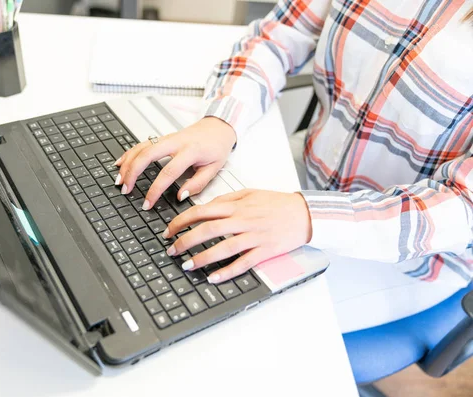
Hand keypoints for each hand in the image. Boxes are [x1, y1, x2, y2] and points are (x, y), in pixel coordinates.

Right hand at [115, 117, 235, 209]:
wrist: (218, 126)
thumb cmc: (217, 148)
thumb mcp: (214, 168)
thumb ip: (197, 184)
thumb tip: (180, 197)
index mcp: (190, 151)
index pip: (168, 172)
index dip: (155, 190)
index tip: (147, 203)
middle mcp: (175, 142)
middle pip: (147, 155)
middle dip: (133, 173)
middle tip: (125, 189)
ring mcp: (167, 138)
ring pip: (141, 148)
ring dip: (127, 163)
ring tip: (119, 180)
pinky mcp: (162, 137)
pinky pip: (141, 144)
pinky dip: (129, 153)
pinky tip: (120, 163)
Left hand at [163, 189, 312, 283]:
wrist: (305, 213)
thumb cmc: (277, 203)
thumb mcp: (250, 193)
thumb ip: (227, 198)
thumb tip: (206, 206)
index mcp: (237, 205)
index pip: (202, 211)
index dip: (181, 221)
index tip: (169, 230)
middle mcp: (243, 220)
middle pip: (207, 230)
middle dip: (185, 240)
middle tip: (171, 250)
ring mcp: (254, 236)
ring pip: (222, 248)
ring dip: (202, 258)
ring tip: (186, 265)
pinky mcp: (264, 251)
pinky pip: (243, 263)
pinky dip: (227, 272)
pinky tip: (213, 277)